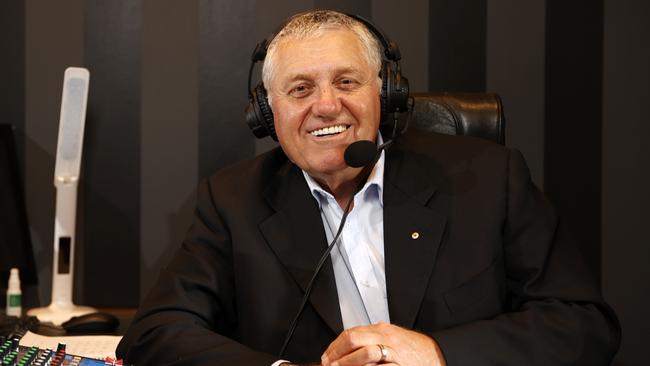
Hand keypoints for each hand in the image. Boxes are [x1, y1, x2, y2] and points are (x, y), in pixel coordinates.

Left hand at [320, 322, 444, 365]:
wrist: (437, 354)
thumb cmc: (414, 349)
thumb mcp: (392, 337)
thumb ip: (374, 336)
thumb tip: (352, 340)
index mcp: (382, 330)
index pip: (351, 333)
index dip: (335, 346)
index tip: (326, 356)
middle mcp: (386, 339)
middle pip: (354, 340)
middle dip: (337, 354)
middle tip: (328, 364)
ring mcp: (393, 353)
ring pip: (365, 354)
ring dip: (348, 363)